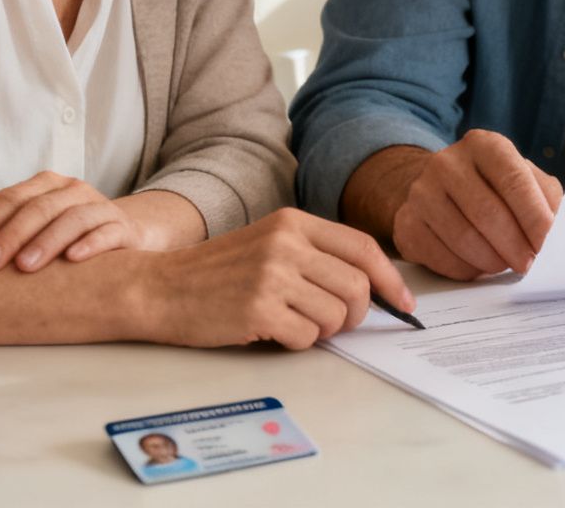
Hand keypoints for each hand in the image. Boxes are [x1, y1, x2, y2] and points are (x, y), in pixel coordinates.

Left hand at [0, 171, 158, 271]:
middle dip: (11, 235)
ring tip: (25, 266)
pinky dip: (90, 244)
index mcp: (46, 185)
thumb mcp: (31, 223)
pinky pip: (107, 233)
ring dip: (46, 242)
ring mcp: (100, 207)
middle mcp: (73, 190)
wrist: (123, 235)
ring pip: (72, 219)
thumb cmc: (65, 232)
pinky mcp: (122, 228)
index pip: (11, 198)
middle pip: (39, 207)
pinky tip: (73, 259)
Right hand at [141, 208, 413, 349]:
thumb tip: (373, 286)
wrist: (159, 288)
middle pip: (358, 287)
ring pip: (336, 316)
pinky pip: (306, 337)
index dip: (391, 279)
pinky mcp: (258, 310)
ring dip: (322, 330)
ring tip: (292, 321)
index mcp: (293, 222)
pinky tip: (272, 331)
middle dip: (356, 314)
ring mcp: (272, 276)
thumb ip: (316, 255)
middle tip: (334, 322)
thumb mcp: (269, 243)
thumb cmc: (217, 272)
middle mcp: (286, 244)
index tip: (404, 302)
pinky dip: (297, 342)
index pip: (364, 249)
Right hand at [388, 131, 562, 279]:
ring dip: (492, 261)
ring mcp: (421, 192)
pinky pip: (442, 257)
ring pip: (464, 238)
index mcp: (484, 145)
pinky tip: (478, 266)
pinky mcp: (407, 223)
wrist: (438, 190)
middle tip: (529, 263)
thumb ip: (546, 199)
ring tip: (505, 264)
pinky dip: (467, 269)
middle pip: (488, 213)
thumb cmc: (492, 188)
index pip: (514, 180)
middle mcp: (447, 162)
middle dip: (515, 245)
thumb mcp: (523, 180)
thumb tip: (561, 232)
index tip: (547, 243)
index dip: (534, 217)